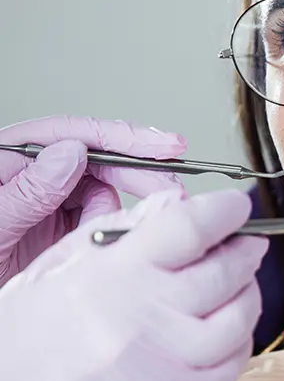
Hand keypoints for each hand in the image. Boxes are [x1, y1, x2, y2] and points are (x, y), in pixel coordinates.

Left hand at [0, 115, 185, 287]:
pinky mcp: (60, 229)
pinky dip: (107, 231)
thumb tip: (70, 153)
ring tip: (95, 236)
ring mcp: (48, 203)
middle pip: (98, 161)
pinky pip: (99, 221)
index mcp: (7, 161)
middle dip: (136, 175)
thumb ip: (28, 190)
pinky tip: (96, 243)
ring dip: (111, 214)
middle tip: (170, 191)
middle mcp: (32, 177)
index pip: (72, 137)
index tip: (162, 147)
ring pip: (103, 195)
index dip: (122, 138)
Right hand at [0, 188, 268, 380]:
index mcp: (114, 274)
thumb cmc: (20, 351)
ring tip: (235, 284)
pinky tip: (222, 328)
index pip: (192, 226)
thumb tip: (170, 204)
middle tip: (244, 243)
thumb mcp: (56, 270)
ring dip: (247, 292)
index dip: (226, 210)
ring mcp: (173, 361)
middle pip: (229, 268)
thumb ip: (119, 231)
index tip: (235, 206)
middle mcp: (150, 315)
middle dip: (245, 248)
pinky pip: (235, 360)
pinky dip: (239, 337)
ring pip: (242, 314)